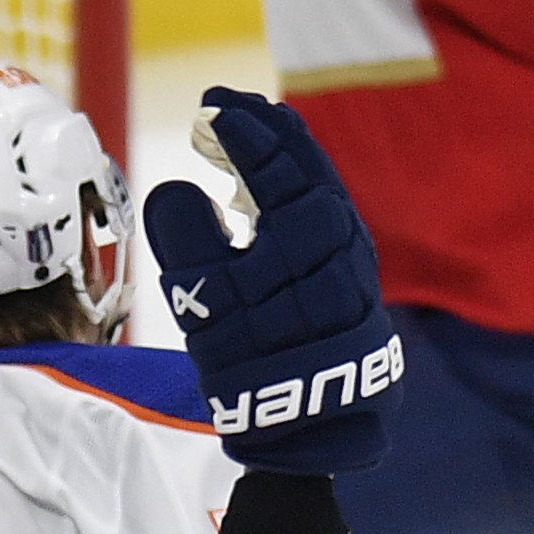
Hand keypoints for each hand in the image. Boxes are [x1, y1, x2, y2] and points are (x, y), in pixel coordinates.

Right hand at [141, 90, 402, 471]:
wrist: (315, 429)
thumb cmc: (254, 366)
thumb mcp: (206, 305)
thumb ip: (187, 241)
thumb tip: (177, 190)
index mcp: (305, 239)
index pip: (274, 168)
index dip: (243, 133)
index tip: (211, 108)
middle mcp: (340, 239)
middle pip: (305, 168)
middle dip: (266, 131)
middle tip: (226, 104)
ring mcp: (354, 258)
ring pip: (321, 187)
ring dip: (285, 155)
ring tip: (250, 132)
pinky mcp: (356, 276)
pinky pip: (328, 211)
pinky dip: (300, 187)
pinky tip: (278, 188)